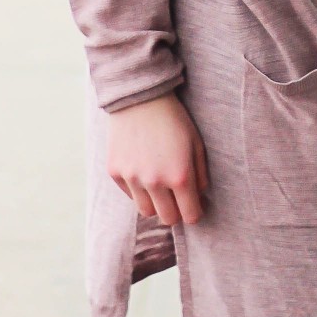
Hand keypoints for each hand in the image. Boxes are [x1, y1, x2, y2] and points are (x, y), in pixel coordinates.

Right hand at [107, 95, 208, 226]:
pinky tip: (142, 169)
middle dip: (175, 211)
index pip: (190, 215)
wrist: (139, 97)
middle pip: (167, 218)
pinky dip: (137, 188)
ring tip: (158, 186)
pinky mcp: (115, 171)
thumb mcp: (196, 144)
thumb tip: (198, 198)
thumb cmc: (173, 119)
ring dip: (155, 203)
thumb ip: (200, 175)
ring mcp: (132, 178)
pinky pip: (129, 194)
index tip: (193, 205)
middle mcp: (155, 182)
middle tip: (176, 198)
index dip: (194, 212)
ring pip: (146, 211)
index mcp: (180, 176)